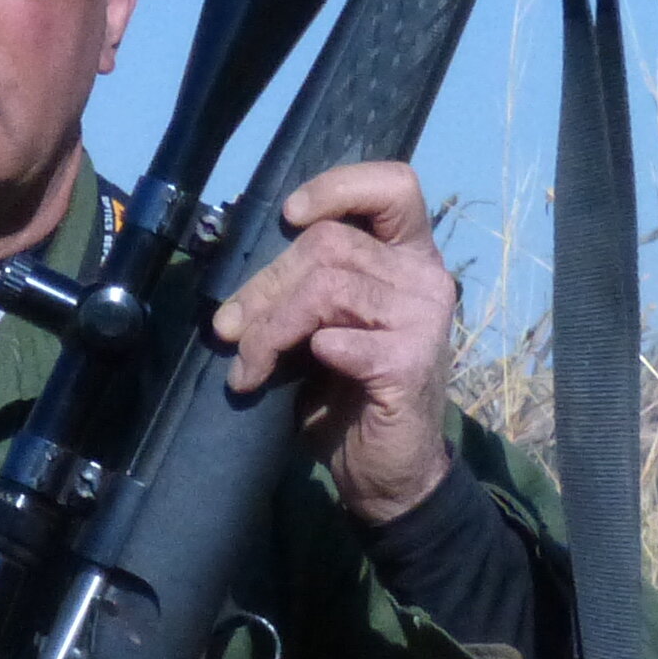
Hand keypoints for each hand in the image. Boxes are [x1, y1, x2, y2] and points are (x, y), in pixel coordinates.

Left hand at [204, 158, 460, 523]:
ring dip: (271, 327)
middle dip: (266, 285)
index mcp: (409, 258)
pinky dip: (302, 356)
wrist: (387, 471)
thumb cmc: (349, 394)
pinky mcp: (410, 363)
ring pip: (327, 287)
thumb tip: (239, 278)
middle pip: (330, 244)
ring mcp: (424, 319)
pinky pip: (339, 340)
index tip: (290, 216)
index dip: (338, 187)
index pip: (395, 187)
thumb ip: (306, 287)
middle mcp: (426, 279)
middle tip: (231, 329)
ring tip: (249, 364)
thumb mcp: (324, 326)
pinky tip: (279, 381)